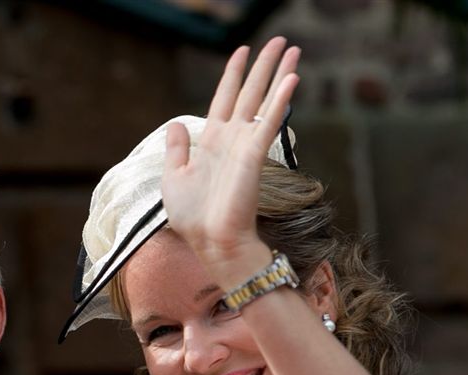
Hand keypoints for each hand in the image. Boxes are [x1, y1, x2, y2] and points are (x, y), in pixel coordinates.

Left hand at [161, 38, 300, 287]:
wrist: (210, 241)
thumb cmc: (193, 217)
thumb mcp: (174, 177)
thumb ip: (177, 149)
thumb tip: (175, 123)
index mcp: (212, 141)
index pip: (225, 98)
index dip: (233, 73)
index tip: (242, 50)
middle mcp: (232, 139)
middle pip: (251, 92)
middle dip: (265, 66)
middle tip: (281, 41)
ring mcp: (245, 145)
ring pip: (265, 100)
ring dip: (279, 74)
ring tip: (293, 50)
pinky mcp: (254, 155)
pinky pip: (270, 122)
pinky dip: (281, 101)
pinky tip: (293, 79)